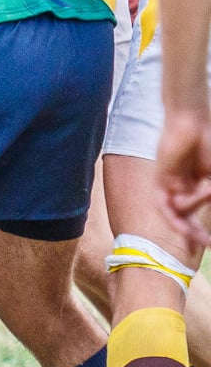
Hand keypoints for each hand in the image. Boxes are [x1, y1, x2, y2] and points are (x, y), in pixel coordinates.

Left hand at [158, 109, 210, 247]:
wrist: (192, 122)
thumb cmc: (208, 143)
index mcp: (195, 186)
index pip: (196, 213)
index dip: (201, 230)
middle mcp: (180, 188)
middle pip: (184, 218)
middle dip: (194, 233)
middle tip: (208, 244)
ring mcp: (169, 184)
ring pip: (179, 209)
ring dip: (195, 205)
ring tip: (208, 188)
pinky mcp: (159, 178)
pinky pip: (164, 202)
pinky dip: (175, 211)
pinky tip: (185, 215)